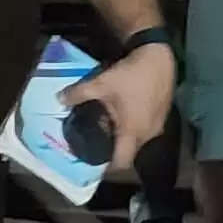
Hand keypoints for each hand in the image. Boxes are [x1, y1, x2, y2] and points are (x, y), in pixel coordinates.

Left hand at [60, 43, 175, 168]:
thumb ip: (78, 94)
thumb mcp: (101, 83)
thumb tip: (59, 100)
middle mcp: (148, 134)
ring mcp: (158, 125)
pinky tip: (123, 113)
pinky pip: (145, 129)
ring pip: (137, 140)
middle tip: (96, 140)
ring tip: (107, 125)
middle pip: (129, 151)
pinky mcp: (162, 115)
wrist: (158, 56)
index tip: (94, 161)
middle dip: (113, 148)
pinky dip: (133, 127)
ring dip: (123, 136)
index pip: (121, 162)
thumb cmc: (131, 75)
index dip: (107, 166)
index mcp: (132, 132)